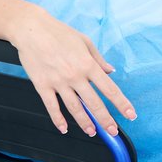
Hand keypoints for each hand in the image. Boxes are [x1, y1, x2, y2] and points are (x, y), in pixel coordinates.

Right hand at [8, 8, 135, 137]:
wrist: (31, 29)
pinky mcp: (42, 85)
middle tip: (113, 131)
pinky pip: (52, 107)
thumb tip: (110, 71)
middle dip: (106, 120)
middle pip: (94, 103)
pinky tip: (64, 128)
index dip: (121, 104)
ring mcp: (58, 82)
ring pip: (75, 108)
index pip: (110, 89)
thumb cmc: (58, 32)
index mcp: (88, 64)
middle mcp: (75, 76)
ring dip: (85, 123)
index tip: (130, 115)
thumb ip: (98, 59)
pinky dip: (58, 120)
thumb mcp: (85, 41)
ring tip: (92, 131)